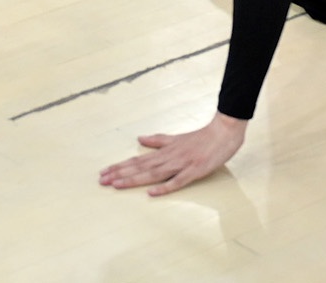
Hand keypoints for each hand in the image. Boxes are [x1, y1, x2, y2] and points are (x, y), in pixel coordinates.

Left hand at [99, 113, 246, 195]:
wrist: (224, 131)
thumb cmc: (202, 137)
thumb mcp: (176, 138)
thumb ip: (158, 140)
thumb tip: (140, 139)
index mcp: (165, 151)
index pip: (138, 160)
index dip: (120, 166)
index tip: (104, 172)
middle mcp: (169, 157)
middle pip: (141, 167)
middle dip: (120, 173)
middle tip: (102, 180)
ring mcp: (181, 164)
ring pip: (153, 174)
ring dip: (134, 179)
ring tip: (117, 185)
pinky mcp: (194, 171)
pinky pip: (177, 181)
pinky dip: (164, 187)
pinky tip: (151, 193)